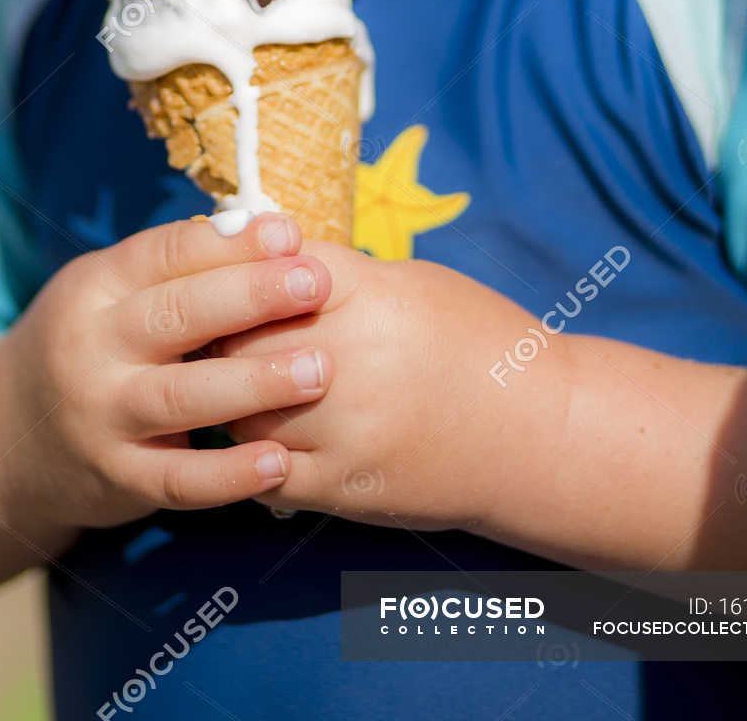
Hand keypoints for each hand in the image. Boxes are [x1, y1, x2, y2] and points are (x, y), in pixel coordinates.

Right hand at [0, 212, 339, 541]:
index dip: (231, 244)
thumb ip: (175, 268)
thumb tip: (262, 229)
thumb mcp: (109, 291)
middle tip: (315, 283)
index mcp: (96, 286)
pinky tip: (281, 462)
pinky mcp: (117, 479)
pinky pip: (180, 481)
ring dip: (255, 383)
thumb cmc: (89, 344)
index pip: (166, 254)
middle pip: (177, 316)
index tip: (290, 234)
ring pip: (183, 397)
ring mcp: (102, 417)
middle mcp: (92, 348)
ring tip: (318, 370)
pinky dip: (230, 476)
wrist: (5, 438)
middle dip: (252, 296)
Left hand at [211, 249, 571, 532]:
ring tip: (227, 378)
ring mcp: (345, 431)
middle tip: (208, 325)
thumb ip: (340, 275)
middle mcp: (350, 362)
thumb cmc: (479, 341)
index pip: (270, 273)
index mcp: (370, 297)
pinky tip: (257, 430)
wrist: (538, 434)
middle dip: (222, 331)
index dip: (242, 271)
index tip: (228, 271)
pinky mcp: (344, 487)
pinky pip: (265, 469)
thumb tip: (271, 260)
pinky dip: (250, 450)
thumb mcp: (413, 282)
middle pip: (243, 339)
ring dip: (227, 392)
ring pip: (241, 408)